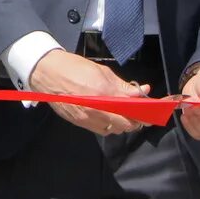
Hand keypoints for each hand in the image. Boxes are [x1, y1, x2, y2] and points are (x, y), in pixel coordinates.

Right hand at [28, 50, 150, 135]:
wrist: (47, 73)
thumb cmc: (74, 68)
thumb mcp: (102, 72)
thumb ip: (123, 85)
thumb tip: (142, 91)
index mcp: (105, 93)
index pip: (133, 109)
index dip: (145, 113)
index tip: (151, 112)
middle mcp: (98, 109)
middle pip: (125, 124)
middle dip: (135, 121)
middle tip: (138, 113)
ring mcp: (88, 118)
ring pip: (114, 130)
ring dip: (122, 125)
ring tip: (123, 114)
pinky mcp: (79, 123)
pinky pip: (101, 130)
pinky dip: (109, 126)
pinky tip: (109, 117)